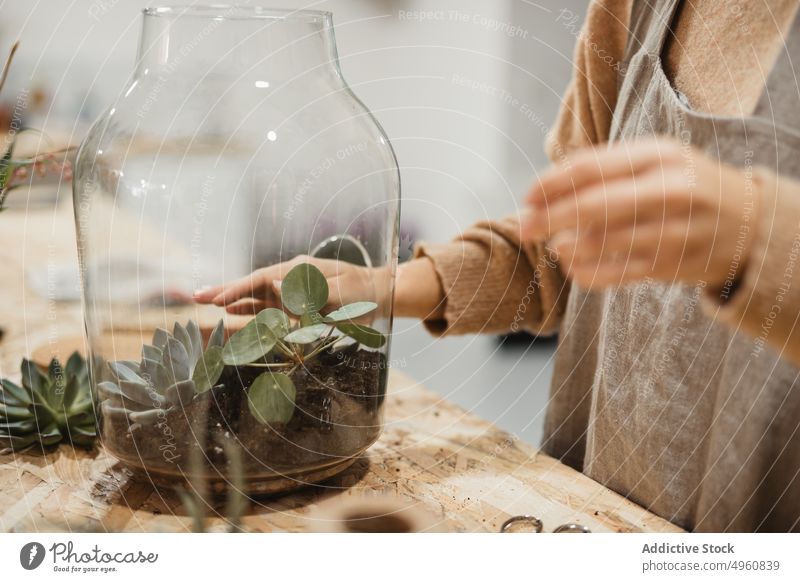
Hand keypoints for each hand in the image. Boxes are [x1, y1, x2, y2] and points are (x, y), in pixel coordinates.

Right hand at [193, 255, 381, 315]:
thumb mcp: (338, 294)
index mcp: (300, 270)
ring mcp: (292, 288)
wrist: (378, 292)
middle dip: (225, 290)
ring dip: (232, 299)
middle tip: (196, 296)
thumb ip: (305, 292)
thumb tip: (272, 284)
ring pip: (256, 294)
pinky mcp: (296, 301)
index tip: (217, 299)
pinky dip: (249, 308)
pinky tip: (232, 313)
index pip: (262, 279)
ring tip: (205, 303)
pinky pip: (268, 305)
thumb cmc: (362, 295)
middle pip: (253, 284)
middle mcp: (291, 276)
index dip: (238, 289)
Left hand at [522, 138, 756, 291]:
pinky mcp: (672, 266)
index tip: (526, 198)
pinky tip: (574, 267)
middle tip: (523, 228)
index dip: (551, 184)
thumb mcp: (656, 161)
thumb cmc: (685, 186)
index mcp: (658, 155)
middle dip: (549, 218)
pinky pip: (617, 274)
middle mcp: (669, 190)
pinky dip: (587, 273)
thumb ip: (605, 171)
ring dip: (567, 247)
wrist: (750, 223)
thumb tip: (543, 191)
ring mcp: (673, 231)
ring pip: (604, 243)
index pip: (591, 167)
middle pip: (594, 205)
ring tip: (554, 247)